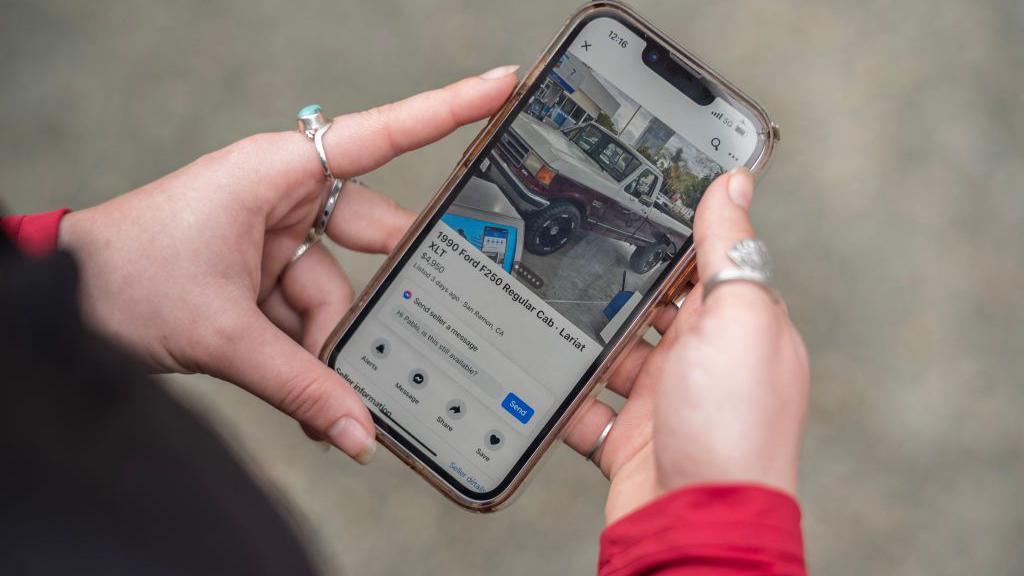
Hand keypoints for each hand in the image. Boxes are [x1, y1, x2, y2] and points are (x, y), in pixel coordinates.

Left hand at [58, 65, 519, 463]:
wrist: (59, 306)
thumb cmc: (122, 279)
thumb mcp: (223, 332)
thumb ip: (301, 385)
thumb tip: (360, 433)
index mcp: (276, 172)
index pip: (382, 135)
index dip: (448, 110)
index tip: (504, 86)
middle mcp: (282, 196)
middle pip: (369, 239)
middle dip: (379, 300)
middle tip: (419, 334)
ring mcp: (273, 237)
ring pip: (338, 294)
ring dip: (328, 349)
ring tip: (324, 404)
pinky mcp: (261, 275)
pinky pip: (309, 316)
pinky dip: (308, 357)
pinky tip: (310, 399)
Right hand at [563, 169, 809, 523]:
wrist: (693, 525)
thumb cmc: (733, 428)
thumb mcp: (737, 318)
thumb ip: (729, 249)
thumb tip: (734, 183)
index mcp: (739, 324)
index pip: (706, 261)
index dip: (673, 230)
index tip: (632, 196)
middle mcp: (704, 360)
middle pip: (651, 304)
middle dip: (615, 283)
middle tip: (573, 248)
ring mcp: (663, 399)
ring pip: (611, 351)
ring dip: (583, 337)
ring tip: (547, 305)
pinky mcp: (627, 436)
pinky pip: (586, 405)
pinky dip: (563, 393)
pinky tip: (539, 372)